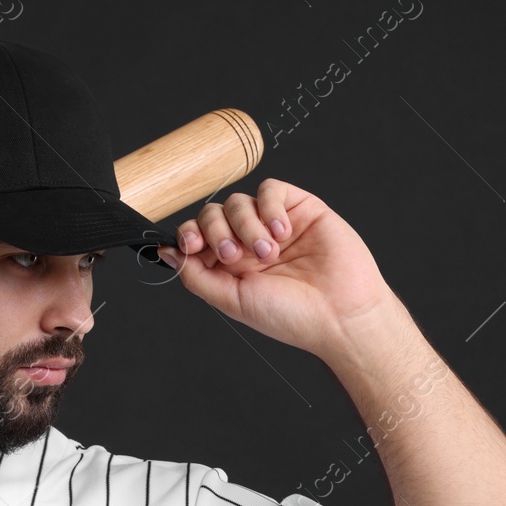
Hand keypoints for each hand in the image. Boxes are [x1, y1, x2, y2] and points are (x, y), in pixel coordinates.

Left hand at [156, 178, 399, 360]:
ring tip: (268, 252)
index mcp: (229, 265)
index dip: (189, 235)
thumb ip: (195, 276)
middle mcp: (248, 242)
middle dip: (216, 232)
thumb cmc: (292, 316)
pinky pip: (271, 189)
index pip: (196, 235)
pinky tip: (282, 232)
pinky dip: (269, 207)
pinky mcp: (300, 208)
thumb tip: (165, 252)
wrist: (340, 315)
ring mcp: (273, 223)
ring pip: (239, 201)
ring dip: (247, 225)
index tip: (192, 247)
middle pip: (212, 214)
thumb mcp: (231, 301)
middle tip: (235, 256)